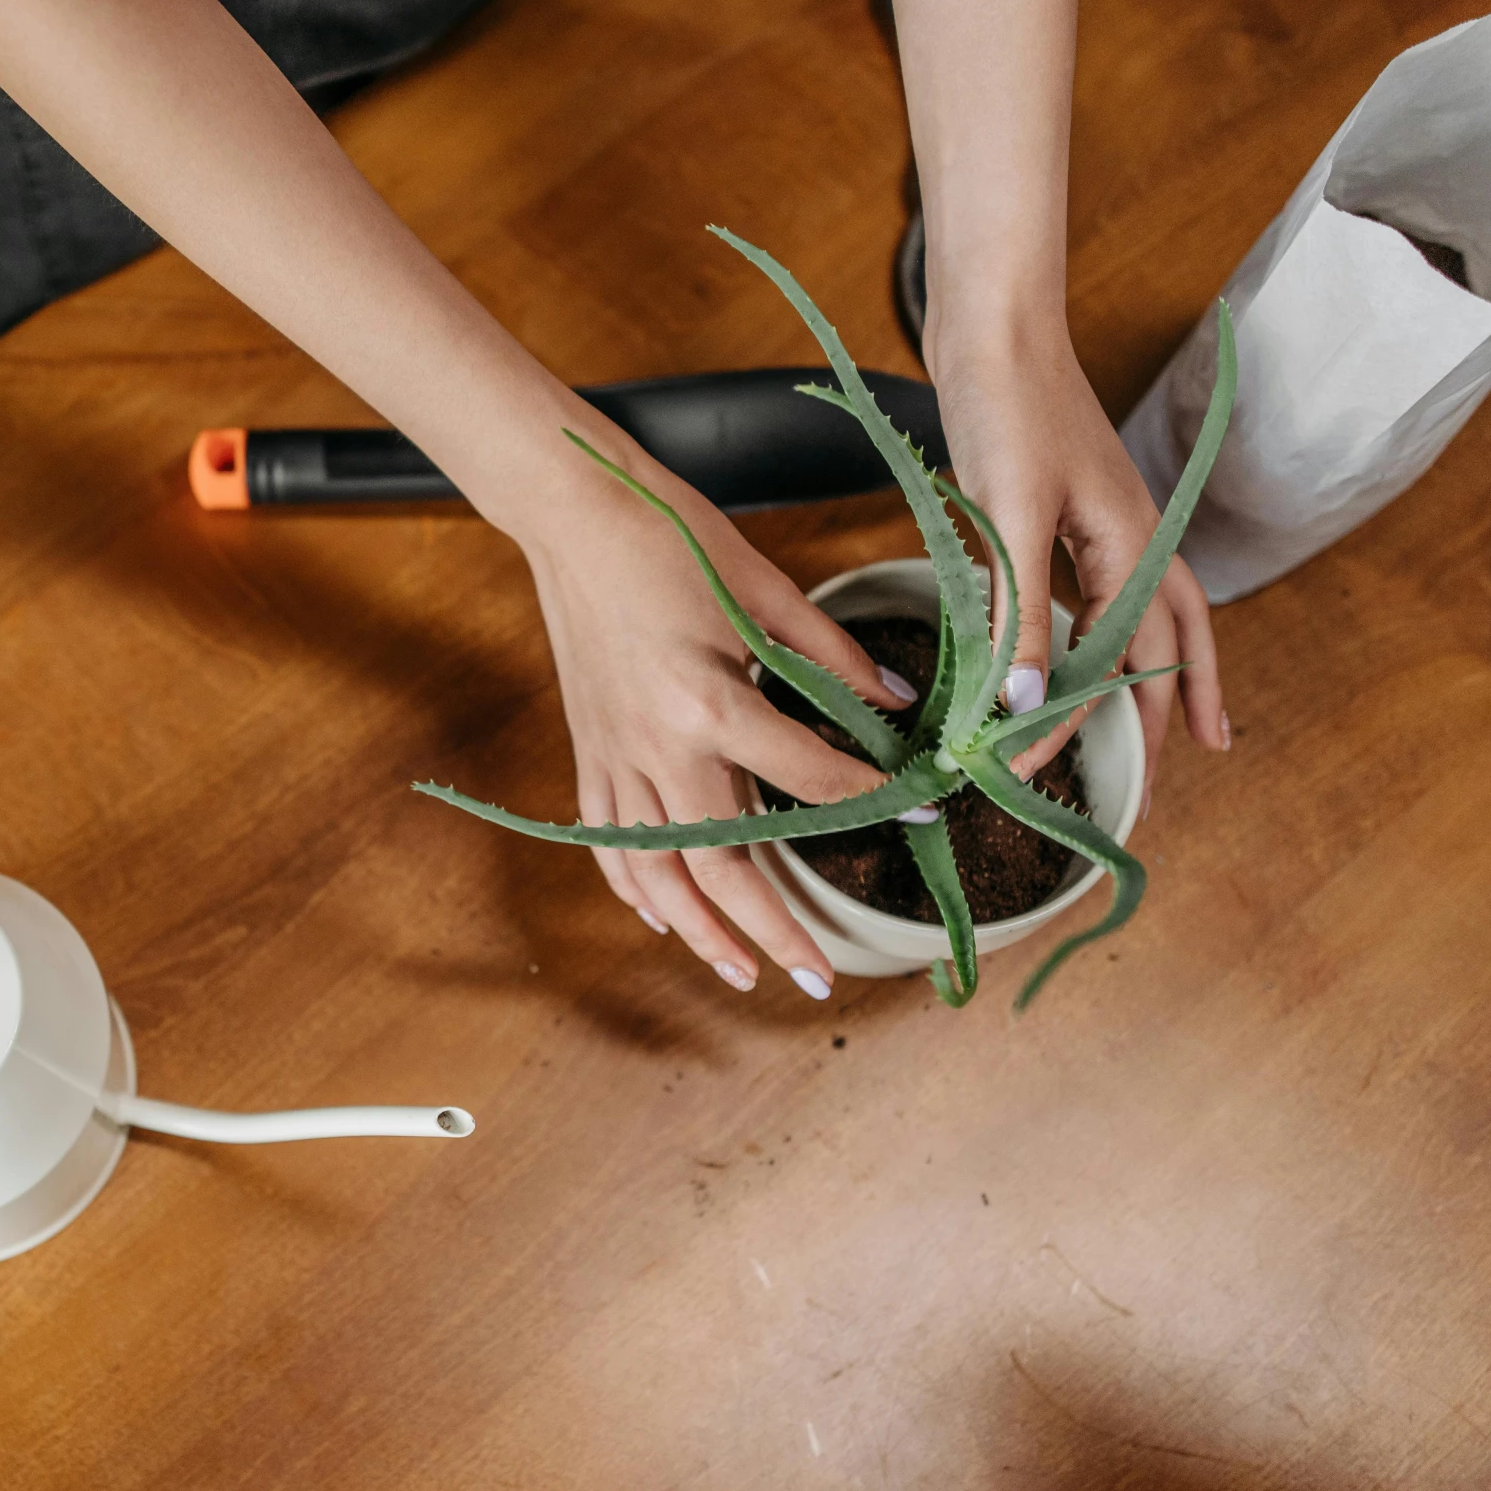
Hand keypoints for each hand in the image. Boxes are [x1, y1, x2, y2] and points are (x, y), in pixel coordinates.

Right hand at [495, 428, 917, 996]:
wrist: (573, 513)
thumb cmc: (668, 536)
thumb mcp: (764, 588)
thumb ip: (831, 656)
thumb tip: (898, 702)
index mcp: (710, 702)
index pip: (807, 777)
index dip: (868, 799)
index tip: (918, 816)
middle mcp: (658, 747)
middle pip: (723, 865)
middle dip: (774, 928)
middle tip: (818, 976)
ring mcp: (616, 757)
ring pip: (659, 873)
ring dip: (702, 933)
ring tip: (743, 972)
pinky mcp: (589, 753)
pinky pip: (610, 843)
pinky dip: (638, 889)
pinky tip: (667, 919)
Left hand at [926, 320, 1228, 810]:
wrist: (996, 326)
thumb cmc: (1008, 407)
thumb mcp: (1010, 516)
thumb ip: (1018, 611)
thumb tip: (1025, 702)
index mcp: (1130, 546)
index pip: (1123, 662)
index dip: (1086, 722)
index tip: (1036, 767)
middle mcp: (1133, 540)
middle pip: (1171, 644)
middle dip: (1179, 710)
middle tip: (1184, 769)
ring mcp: (1108, 524)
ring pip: (1147, 617)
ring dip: (1156, 675)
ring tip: (1175, 725)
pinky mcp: (1070, 511)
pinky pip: (1106, 589)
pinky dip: (1107, 632)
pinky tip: (1094, 651)